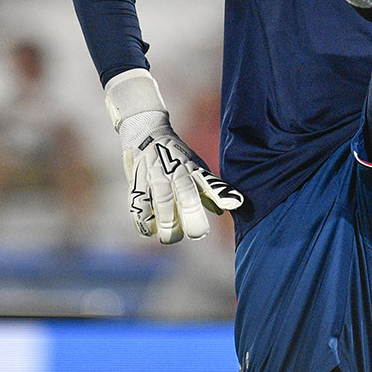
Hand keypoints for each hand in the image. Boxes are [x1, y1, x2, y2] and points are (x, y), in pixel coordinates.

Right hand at [105, 69, 243, 243]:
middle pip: (186, 194)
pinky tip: (150, 231)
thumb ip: (209, 188)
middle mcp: (175, 172)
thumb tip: (223, 211)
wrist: (146, 133)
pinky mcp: (137, 183)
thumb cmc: (177, 157)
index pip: (209, 182)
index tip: (234, 206)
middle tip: (198, 234)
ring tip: (170, 238)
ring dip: (167, 224)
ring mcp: (155, 177)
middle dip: (192, 215)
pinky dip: (143, 221)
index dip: (222, 195)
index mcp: (192, 169)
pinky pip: (139, 205)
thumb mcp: (196, 167)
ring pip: (162, 202)